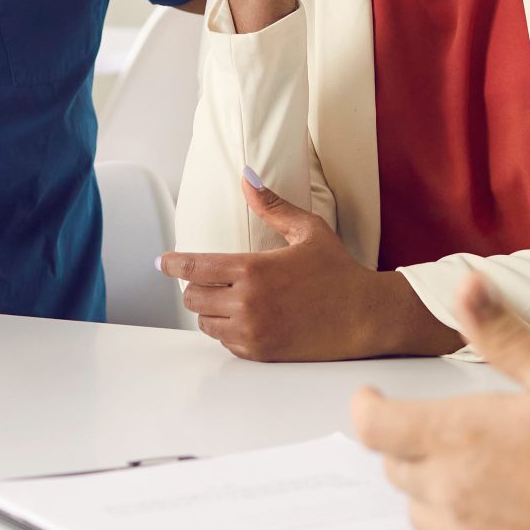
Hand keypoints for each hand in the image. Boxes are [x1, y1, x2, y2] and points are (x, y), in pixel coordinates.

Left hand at [161, 175, 457, 361]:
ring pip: (206, 323)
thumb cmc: (339, 272)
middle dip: (194, 287)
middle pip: (193, 298)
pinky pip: (226, 343)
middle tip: (205, 280)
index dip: (173, 264)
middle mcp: (248, 303)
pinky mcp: (261, 352)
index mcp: (254, 270)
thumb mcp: (308, 230)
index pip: (195, 267)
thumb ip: (272, 205)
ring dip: (210, 310)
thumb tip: (247, 177)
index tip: (163, 262)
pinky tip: (244, 318)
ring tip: (227, 299)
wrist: (366, 316)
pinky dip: (227, 331)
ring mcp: (253, 332)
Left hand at [353, 274, 529, 529]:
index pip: (375, 426)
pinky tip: (508, 515)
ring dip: (435, 486)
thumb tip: (467, 285)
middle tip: (445, 428)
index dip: (367, 407)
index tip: (371, 397)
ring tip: (479, 471)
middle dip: (409, 443)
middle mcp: (450, 492)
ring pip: (422, 510)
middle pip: (397, 466)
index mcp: (459, 437)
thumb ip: (506, 335)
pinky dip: (465, 526)